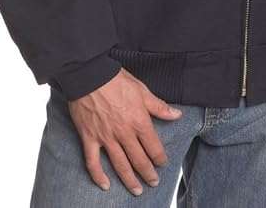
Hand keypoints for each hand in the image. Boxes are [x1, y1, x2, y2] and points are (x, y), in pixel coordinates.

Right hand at [67, 67, 182, 196]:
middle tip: (153, 182)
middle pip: (139, 159)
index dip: (160, 158)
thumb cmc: (116, 80)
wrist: (90, 75)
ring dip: (129, 180)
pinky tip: (105, 185)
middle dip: (148, 173)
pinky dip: (98, 176)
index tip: (162, 163)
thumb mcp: (142, 90)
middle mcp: (124, 133)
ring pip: (120, 165)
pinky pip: (93, 162)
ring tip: (136, 191)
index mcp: (139, 121)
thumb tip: (176, 115)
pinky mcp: (89, 138)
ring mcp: (106, 138)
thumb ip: (159, 106)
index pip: (153, 146)